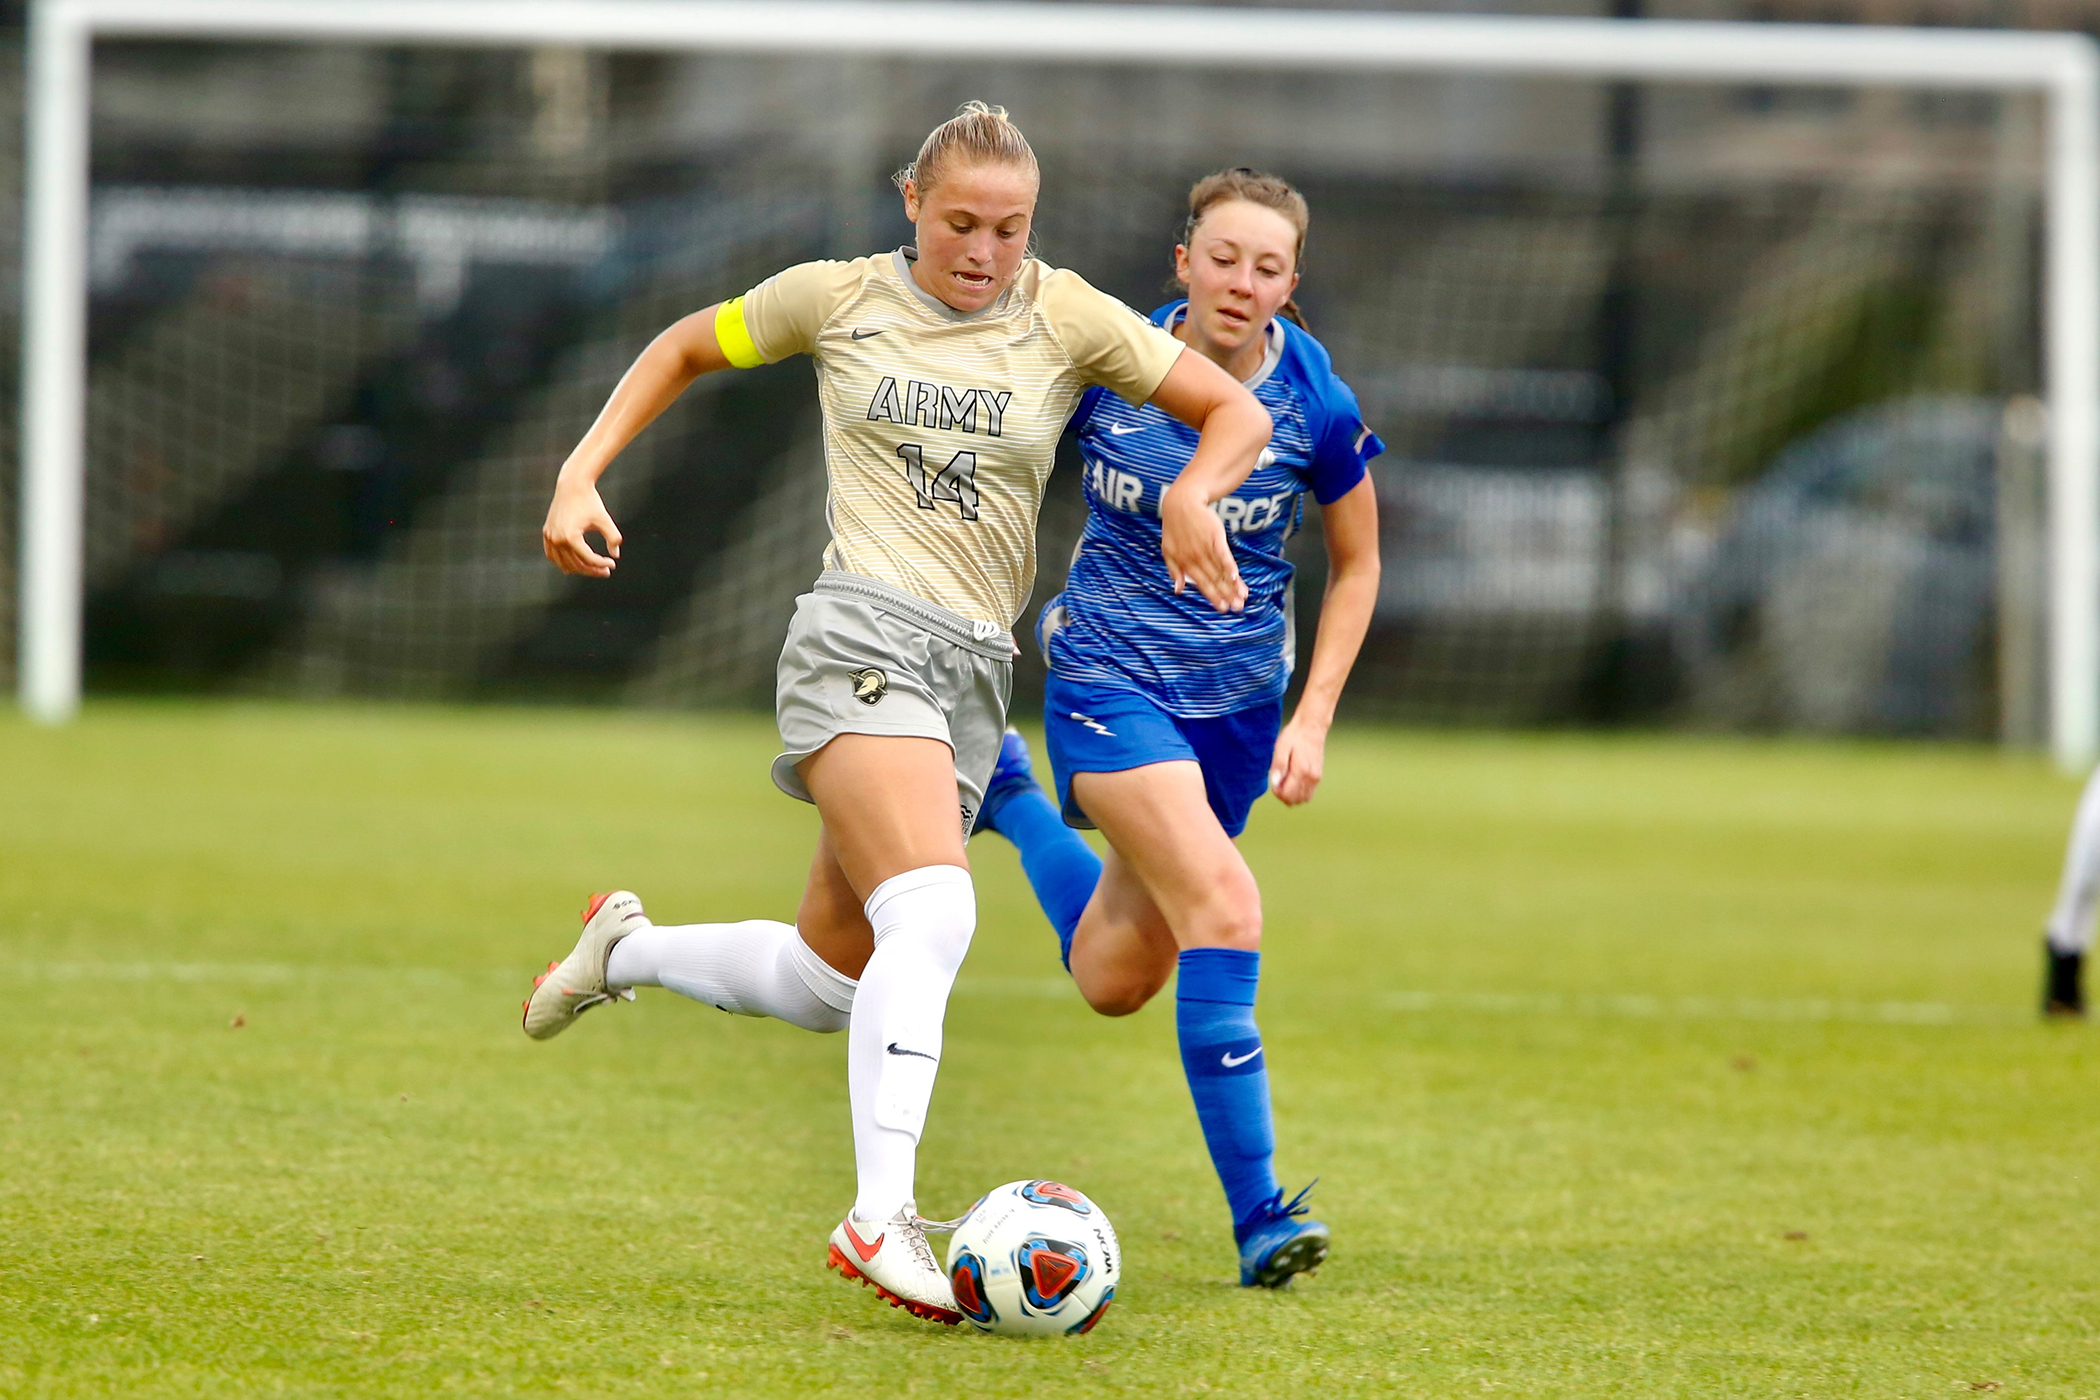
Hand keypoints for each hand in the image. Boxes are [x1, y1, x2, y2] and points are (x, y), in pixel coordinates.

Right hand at [542, 477, 621, 576]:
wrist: (572, 484)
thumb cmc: (590, 501)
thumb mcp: (605, 519)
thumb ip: (613, 537)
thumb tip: (616, 555)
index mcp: (570, 537)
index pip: (588, 559)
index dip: (602, 564)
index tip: (613, 564)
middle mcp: (557, 539)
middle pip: (575, 564)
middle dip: (592, 570)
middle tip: (606, 571)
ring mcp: (549, 536)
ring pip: (562, 563)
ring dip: (577, 569)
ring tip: (592, 570)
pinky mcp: (547, 532)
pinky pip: (551, 554)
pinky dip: (561, 562)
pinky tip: (572, 566)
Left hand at [1160, 487, 1246, 612]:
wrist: (1182, 503)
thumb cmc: (1174, 529)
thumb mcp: (1168, 551)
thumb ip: (1174, 571)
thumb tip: (1178, 590)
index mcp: (1185, 563)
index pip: (1202, 584)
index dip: (1213, 597)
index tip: (1223, 609)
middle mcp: (1195, 558)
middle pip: (1214, 580)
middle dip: (1226, 595)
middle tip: (1238, 608)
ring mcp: (1205, 547)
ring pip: (1220, 570)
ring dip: (1232, 585)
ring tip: (1242, 596)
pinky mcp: (1215, 536)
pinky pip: (1223, 554)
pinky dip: (1229, 566)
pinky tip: (1235, 577)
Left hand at [1269, 715, 1327, 806]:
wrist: (1312, 727)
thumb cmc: (1295, 736)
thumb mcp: (1281, 747)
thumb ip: (1278, 765)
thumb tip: (1275, 782)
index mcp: (1301, 771)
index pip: (1288, 795)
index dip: (1277, 793)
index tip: (1274, 783)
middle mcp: (1311, 777)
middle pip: (1296, 800)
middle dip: (1284, 796)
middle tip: (1278, 783)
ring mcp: (1316, 777)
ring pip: (1303, 799)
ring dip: (1292, 796)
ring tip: (1285, 782)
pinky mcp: (1318, 776)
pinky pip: (1309, 793)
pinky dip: (1300, 793)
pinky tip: (1293, 782)